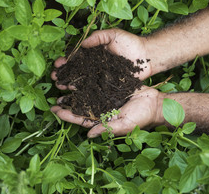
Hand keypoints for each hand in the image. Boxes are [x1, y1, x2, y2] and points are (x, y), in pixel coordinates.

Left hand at [50, 86, 164, 137]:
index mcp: (102, 120)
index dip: (68, 115)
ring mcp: (105, 97)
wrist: (155, 102)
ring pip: (85, 93)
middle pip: (80, 105)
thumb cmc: (142, 117)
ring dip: (73, 89)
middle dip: (66, 102)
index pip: (81, 118)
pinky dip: (85, 79)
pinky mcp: (110, 86)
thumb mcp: (125, 125)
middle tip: (53, 97)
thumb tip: (88, 135)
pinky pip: (95, 83)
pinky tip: (77, 74)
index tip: (55, 110)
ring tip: (61, 83)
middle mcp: (101, 108)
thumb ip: (108, 129)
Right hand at [51, 28, 150, 89]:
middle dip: (65, 74)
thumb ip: (98, 37)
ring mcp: (102, 77)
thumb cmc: (131, 43)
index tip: (58, 64)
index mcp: (95, 53)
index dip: (67, 61)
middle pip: (77, 71)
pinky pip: (96, 90)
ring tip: (61, 86)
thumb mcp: (113, 34)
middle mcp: (96, 66)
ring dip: (71, 84)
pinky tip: (76, 95)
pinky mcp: (109, 86)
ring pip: (83, 81)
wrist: (148, 55)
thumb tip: (82, 43)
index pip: (77, 58)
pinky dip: (85, 92)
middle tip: (55, 77)